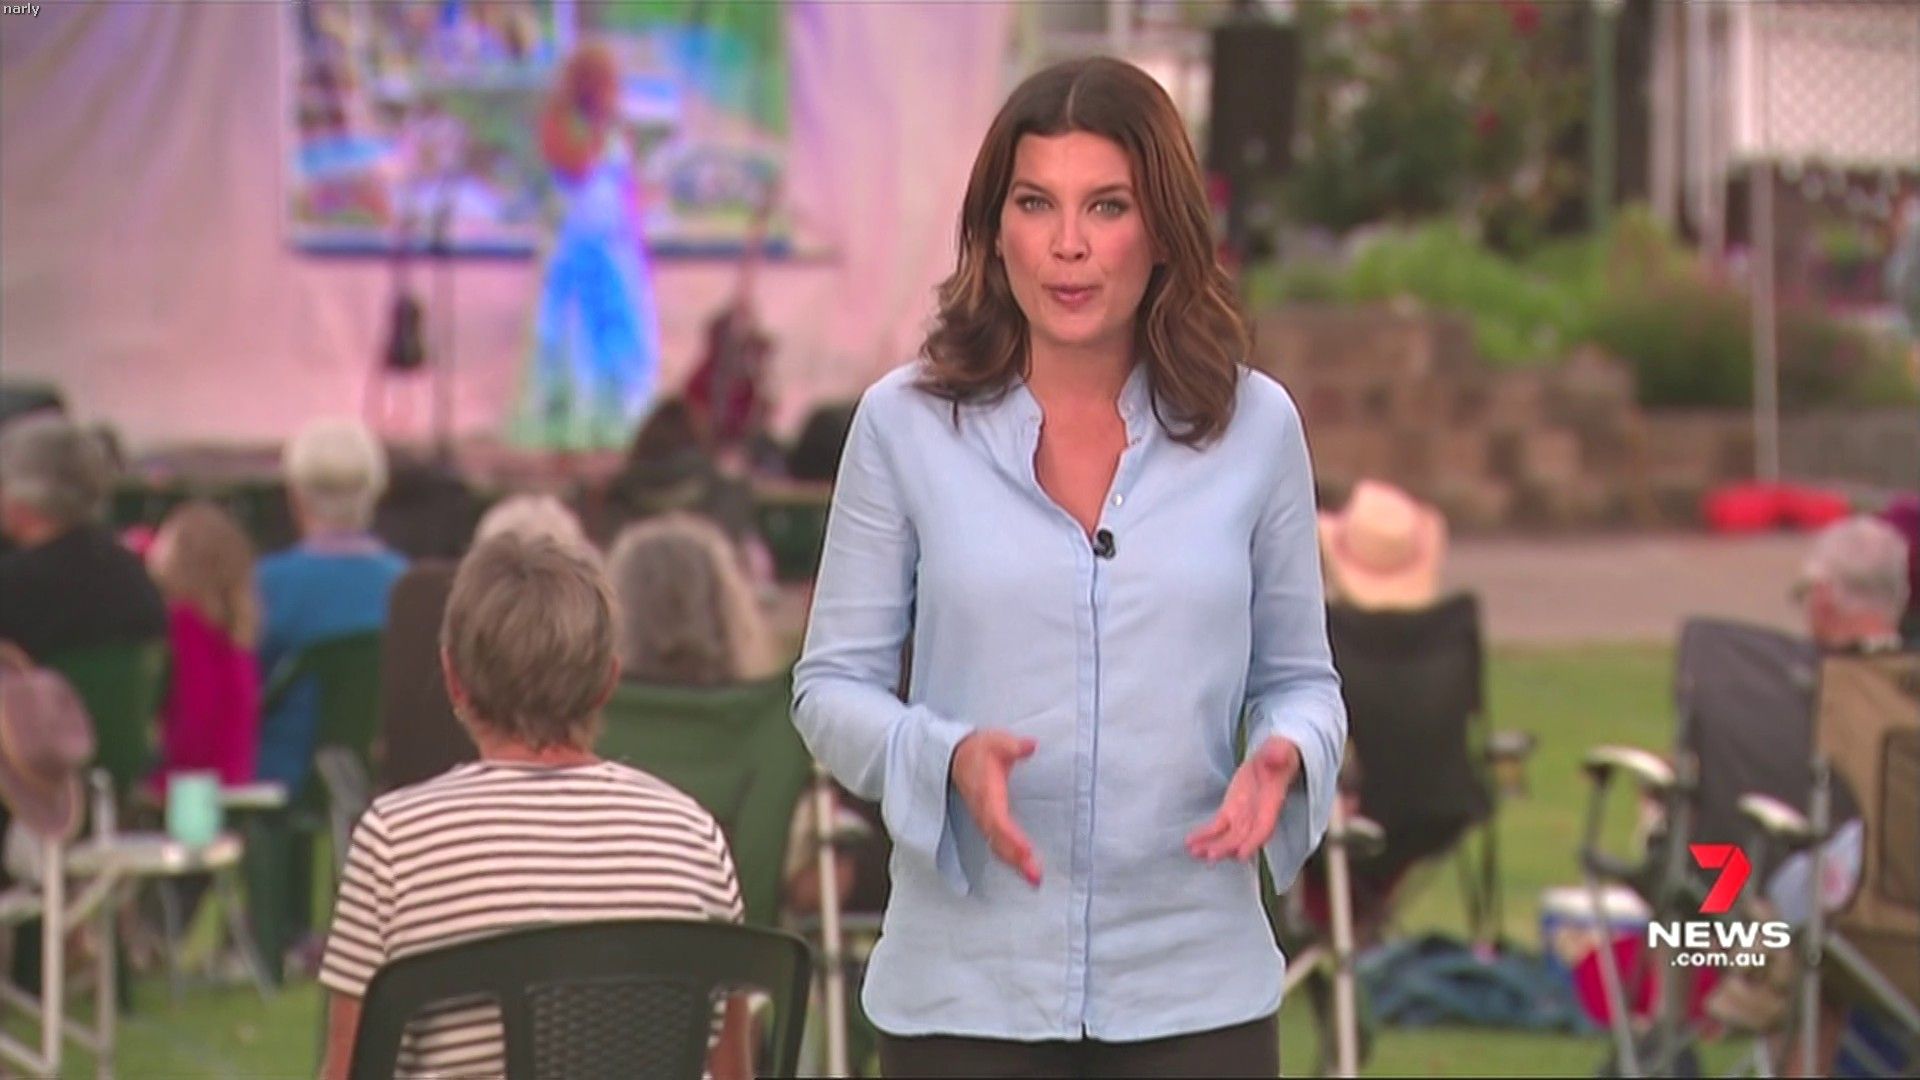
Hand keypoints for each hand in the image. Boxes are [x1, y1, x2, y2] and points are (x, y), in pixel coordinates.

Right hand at [950, 730, 1042, 886]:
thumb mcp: (996, 742)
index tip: (1027, 851)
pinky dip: (1011, 859)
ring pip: (998, 847)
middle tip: (1035, 878)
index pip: (998, 821)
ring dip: (1015, 864)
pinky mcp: (987, 824)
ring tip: (1034, 880)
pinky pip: (998, 845)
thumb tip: (1030, 745)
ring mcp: (984, 821)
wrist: (955, 757)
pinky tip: (1025, 868)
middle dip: (1017, 860)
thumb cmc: (978, 750)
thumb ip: (1013, 746)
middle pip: (999, 842)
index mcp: (987, 796)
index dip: (1011, 837)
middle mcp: (984, 813)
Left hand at [1187, 736, 1301, 863]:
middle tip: (1210, 856)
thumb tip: (1275, 756)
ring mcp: (1242, 815)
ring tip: (1194, 852)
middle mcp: (1257, 815)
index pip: (1263, 828)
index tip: (1241, 855)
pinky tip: (1191, 842)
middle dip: (1226, 847)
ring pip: (1227, 837)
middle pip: (1242, 837)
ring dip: (1211, 845)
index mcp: (1271, 804)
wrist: (1272, 758)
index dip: (1253, 842)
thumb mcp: (1280, 751)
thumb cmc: (1279, 755)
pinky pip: (1216, 827)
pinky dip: (1204, 834)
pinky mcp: (1230, 811)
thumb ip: (1276, 755)